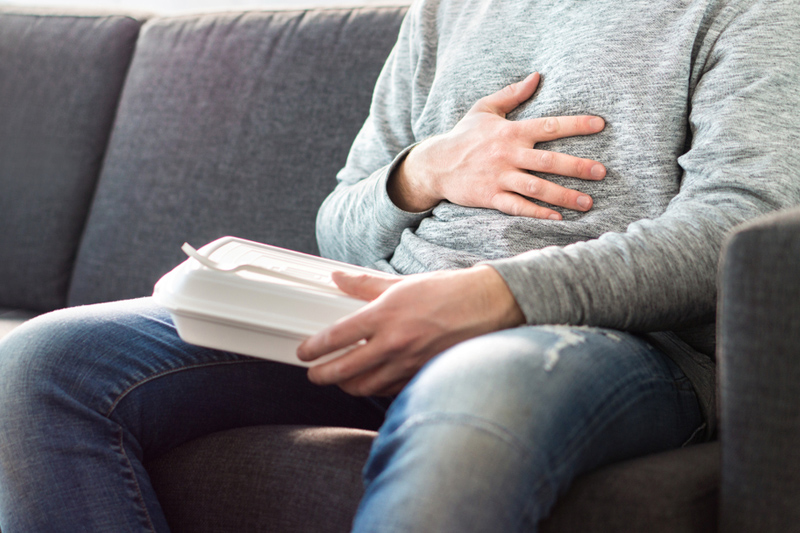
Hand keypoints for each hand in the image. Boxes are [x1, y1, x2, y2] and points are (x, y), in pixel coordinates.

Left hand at [297, 266, 524, 395]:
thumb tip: (337, 278)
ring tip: (340, 378)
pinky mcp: (422, 375)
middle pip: (344, 370)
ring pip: (365, 386)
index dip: (314, 347)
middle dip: (322, 375)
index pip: (337, 336)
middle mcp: (394, 342)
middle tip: (313, 373)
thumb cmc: (447, 292)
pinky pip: (389, 390)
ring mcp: (409, 363)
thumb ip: (365, 284)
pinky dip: (375, 388)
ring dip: (346, 385)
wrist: (488, 306)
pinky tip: (371, 380)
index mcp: (385, 315)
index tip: (304, 351)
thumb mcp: (401, 283)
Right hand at [389, 72, 605, 218]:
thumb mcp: (484, 109)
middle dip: (577, 167)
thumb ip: (512, 94)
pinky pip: (517, 207)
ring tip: (588, 202)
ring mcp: (499, 177)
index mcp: (510, 131)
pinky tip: (557, 217)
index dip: (575, 125)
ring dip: (563, 195)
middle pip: (548, 161)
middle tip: (602, 172)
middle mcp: (507, 155)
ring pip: (536, 187)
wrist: (434, 165)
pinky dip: (537, 212)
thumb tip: (536, 76)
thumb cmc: (463, 136)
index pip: (548, 126)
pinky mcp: (490, 197)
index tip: (600, 125)